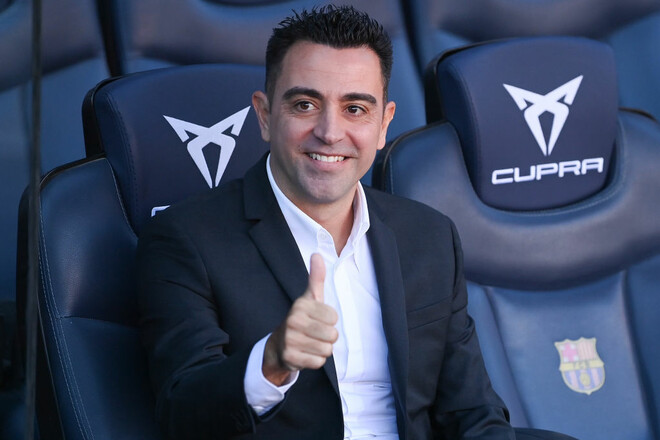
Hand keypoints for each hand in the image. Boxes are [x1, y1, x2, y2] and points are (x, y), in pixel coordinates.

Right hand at [263, 253, 337, 385]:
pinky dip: (315, 360)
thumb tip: (317, 254)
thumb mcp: (309, 298)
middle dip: (327, 337)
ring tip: (309, 344)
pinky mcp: (290, 358)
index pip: (333, 317)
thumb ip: (316, 278)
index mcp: (300, 305)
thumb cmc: (301, 319)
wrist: (279, 345)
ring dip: (322, 349)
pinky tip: (305, 354)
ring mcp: (290, 340)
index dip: (329, 321)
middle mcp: (293, 321)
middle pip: (332, 335)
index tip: (317, 319)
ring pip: (327, 350)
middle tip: (314, 334)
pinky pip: (318, 362)